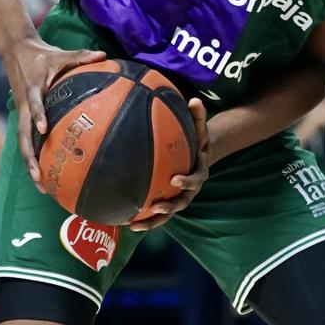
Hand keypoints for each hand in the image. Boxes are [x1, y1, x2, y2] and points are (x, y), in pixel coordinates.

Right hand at [2, 36, 105, 183]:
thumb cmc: (41, 54)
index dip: (38, 115)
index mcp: (32, 89)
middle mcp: (24, 105)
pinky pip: (25, 140)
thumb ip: (81, 56)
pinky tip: (42, 174)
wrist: (15, 50)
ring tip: (40, 185)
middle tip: (39, 176)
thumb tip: (103, 55)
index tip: (44, 129)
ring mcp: (21, 113)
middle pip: (22, 134)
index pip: (34, 104)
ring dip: (29, 163)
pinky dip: (32, 156)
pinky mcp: (22, 117)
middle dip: (29, 156)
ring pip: (22, 142)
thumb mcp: (60, 53)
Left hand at [131, 99, 207, 232]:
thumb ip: (198, 116)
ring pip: (167, 214)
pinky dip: (143, 218)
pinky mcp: (168, 201)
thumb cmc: (196, 139)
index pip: (195, 179)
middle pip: (181, 202)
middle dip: (168, 207)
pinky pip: (156, 213)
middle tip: (155, 206)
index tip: (174, 179)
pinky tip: (124, 221)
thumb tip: (194, 99)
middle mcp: (190, 189)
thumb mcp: (200, 128)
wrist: (199, 154)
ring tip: (135, 225)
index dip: (186, 182)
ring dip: (152, 221)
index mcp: (199, 171)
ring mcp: (179, 198)